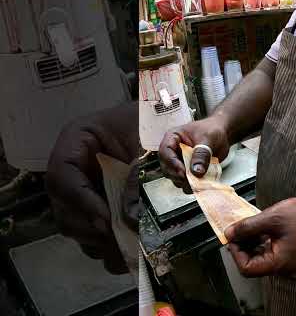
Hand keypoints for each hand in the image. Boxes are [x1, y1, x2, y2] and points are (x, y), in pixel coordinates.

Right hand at [46, 103, 138, 273]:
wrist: (159, 120)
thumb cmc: (149, 121)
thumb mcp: (145, 142)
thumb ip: (136, 176)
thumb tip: (129, 219)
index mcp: (77, 140)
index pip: (63, 175)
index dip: (81, 201)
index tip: (105, 221)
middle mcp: (73, 166)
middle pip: (62, 204)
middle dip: (87, 226)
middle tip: (115, 239)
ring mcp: (83, 185)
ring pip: (73, 222)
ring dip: (95, 240)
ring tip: (121, 248)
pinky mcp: (96, 201)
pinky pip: (90, 228)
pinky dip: (104, 243)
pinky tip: (124, 249)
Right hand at [158, 116, 229, 192]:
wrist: (222, 134)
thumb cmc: (212, 130)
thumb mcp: (208, 138)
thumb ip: (202, 154)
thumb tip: (196, 171)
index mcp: (173, 137)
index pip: (165, 151)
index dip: (172, 163)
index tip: (183, 172)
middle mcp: (174, 151)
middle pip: (167, 167)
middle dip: (177, 175)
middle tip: (190, 181)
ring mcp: (180, 161)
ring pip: (174, 176)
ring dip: (184, 182)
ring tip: (197, 184)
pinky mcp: (188, 170)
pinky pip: (185, 181)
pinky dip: (191, 184)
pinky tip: (200, 185)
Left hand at [225, 197, 295, 277]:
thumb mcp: (270, 218)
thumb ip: (247, 227)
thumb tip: (229, 234)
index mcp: (279, 263)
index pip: (247, 268)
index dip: (236, 252)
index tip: (233, 237)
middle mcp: (284, 268)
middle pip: (252, 264)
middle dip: (242, 246)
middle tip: (238, 230)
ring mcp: (287, 263)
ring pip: (260, 258)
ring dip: (251, 243)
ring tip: (249, 227)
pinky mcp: (289, 256)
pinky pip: (269, 253)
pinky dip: (260, 242)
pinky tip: (259, 229)